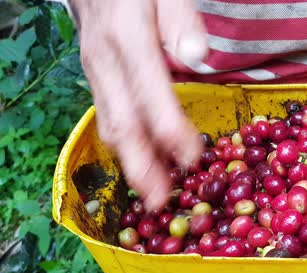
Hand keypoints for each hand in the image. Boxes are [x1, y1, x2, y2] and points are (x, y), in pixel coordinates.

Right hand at [71, 0, 207, 209]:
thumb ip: (182, 22)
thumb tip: (197, 56)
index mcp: (128, 40)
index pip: (151, 98)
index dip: (172, 134)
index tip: (194, 158)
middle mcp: (106, 63)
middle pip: (122, 125)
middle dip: (142, 169)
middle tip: (163, 202)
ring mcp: (96, 73)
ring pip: (110, 127)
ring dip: (132, 165)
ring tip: (154, 194)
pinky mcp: (95, 79)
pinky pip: (107, 118)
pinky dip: (126, 147)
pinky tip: (142, 162)